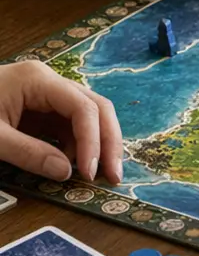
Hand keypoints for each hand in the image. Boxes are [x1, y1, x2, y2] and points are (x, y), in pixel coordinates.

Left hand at [0, 61, 121, 183]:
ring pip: (89, 117)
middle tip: (114, 176)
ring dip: (97, 146)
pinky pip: (70, 127)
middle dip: (108, 142)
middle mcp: (49, 82)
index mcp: (38, 80)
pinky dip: (78, 148)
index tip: (90, 172)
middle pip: (97, 108)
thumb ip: (28, 153)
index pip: (83, 107)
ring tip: (98, 175)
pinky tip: (76, 167)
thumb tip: (66, 172)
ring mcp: (46, 95)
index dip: (93, 140)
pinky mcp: (40, 110)